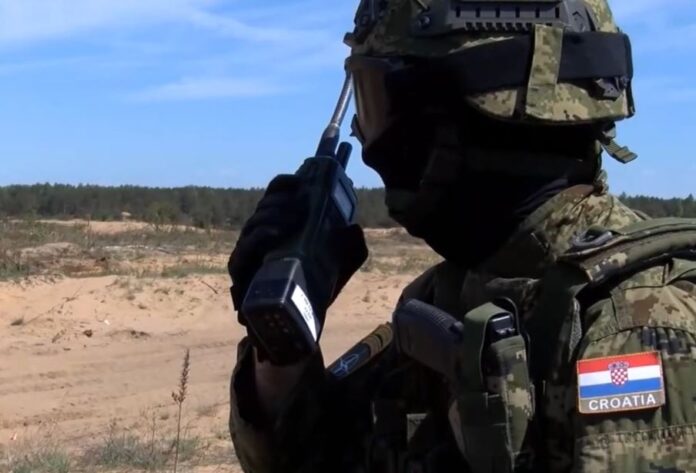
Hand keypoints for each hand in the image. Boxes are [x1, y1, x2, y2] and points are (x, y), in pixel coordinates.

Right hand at [228, 174, 367, 325]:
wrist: (295, 324)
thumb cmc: (313, 289)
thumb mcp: (340, 268)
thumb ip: (351, 249)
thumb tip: (354, 228)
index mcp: (279, 225)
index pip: (275, 195)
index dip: (284, 184)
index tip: (300, 182)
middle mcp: (260, 234)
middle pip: (265, 205)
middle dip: (282, 200)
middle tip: (303, 205)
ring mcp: (248, 251)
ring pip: (255, 222)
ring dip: (274, 215)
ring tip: (295, 218)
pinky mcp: (240, 269)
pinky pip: (246, 247)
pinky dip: (260, 236)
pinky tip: (276, 234)